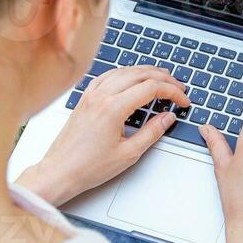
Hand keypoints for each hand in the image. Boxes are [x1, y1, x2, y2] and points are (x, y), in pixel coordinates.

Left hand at [18, 66, 188, 205]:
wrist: (60, 171)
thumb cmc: (88, 167)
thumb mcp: (129, 154)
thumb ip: (152, 132)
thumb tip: (167, 118)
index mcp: (113, 108)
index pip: (151, 88)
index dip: (172, 91)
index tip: (182, 100)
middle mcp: (101, 96)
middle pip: (140, 74)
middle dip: (164, 78)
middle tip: (178, 87)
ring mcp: (91, 95)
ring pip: (124, 70)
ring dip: (146, 71)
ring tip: (161, 78)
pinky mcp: (85, 98)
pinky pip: (107, 75)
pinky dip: (125, 73)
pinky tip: (131, 77)